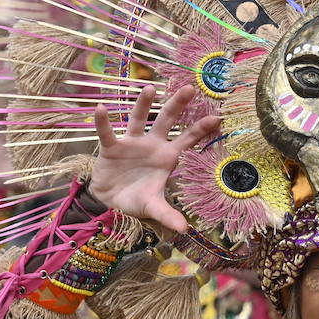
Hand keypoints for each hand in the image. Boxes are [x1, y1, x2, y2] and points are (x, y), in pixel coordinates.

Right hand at [89, 85, 220, 232]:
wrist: (110, 203)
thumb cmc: (136, 200)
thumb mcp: (153, 207)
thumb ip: (168, 215)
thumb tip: (184, 231)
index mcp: (167, 157)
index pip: (188, 139)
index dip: (202, 129)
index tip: (217, 116)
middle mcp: (152, 145)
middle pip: (167, 120)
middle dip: (177, 105)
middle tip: (190, 88)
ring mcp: (132, 143)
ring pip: (139, 119)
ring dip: (143, 104)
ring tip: (150, 88)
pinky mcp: (111, 147)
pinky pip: (107, 132)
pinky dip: (103, 122)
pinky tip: (101, 108)